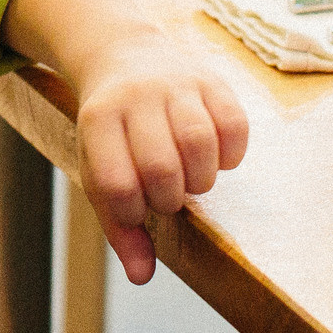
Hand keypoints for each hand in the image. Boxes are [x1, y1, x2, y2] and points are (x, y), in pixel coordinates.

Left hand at [65, 30, 249, 284]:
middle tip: (167, 195)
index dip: (132, 213)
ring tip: (191, 179)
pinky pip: (235, 126)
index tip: (137, 207)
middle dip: (169, 199)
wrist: (125, 55)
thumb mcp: (99, 169)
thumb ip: (118, 226)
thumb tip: (142, 277)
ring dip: (201, 180)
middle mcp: (136, 97)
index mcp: (98, 120)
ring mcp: (176, 84)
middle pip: (161, 169)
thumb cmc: (113, 132)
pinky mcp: (213, 81)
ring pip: (200, 144)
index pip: (117, 186)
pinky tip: (215, 158)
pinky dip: (231, 155)